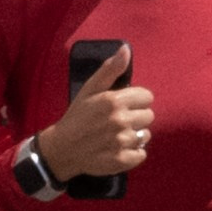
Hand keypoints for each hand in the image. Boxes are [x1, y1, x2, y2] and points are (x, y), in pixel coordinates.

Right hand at [37, 47, 152, 182]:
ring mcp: (122, 142)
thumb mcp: (90, 89)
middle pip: (149, 116)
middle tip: (118, 120)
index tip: (124, 105)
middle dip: (136, 117)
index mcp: (114, 101)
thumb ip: (110, 69)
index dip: (136, 100)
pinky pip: (141, 154)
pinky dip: (133, 153)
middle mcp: (120, 121)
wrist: (62, 148)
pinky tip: (119, 148)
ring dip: (135, 135)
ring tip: (117, 135)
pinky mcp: (123, 160)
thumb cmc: (77, 116)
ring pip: (146, 135)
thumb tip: (126, 49)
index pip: (147, 97)